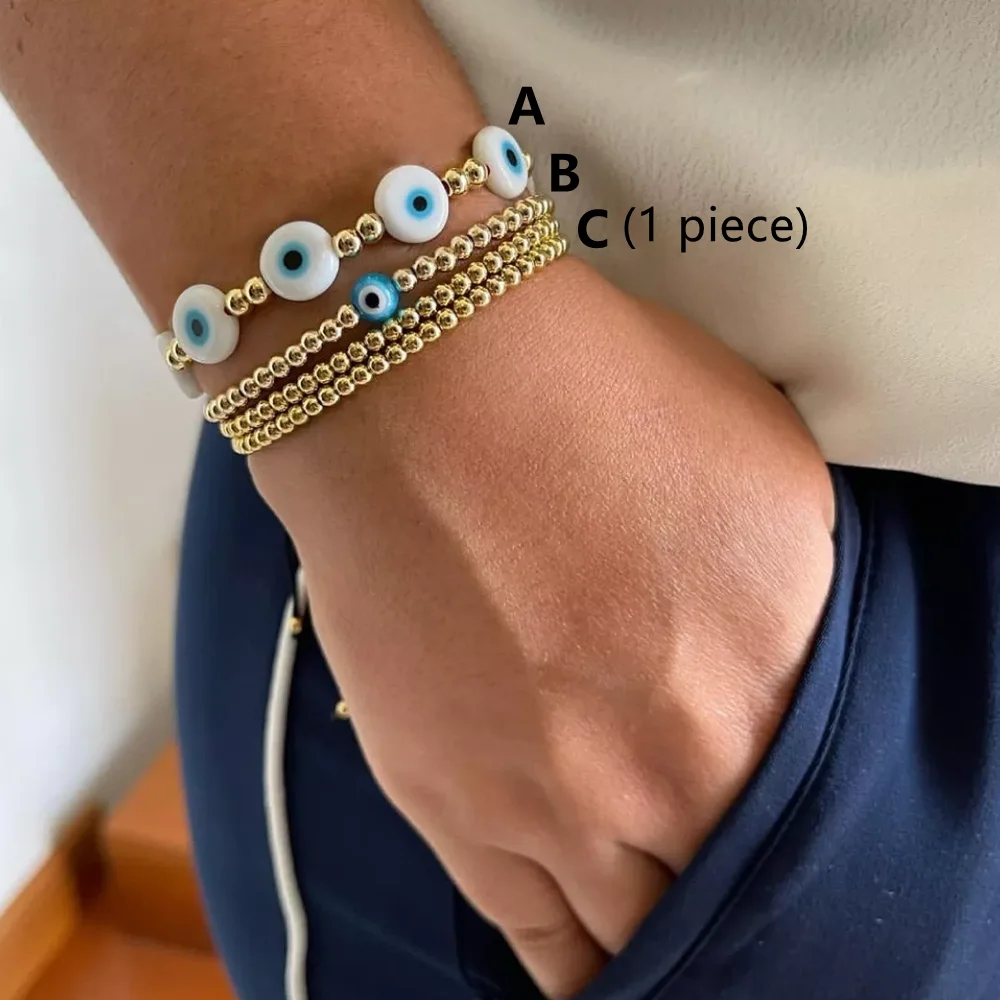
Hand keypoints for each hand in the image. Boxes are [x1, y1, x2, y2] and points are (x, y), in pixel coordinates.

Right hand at [253, 258, 835, 998]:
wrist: (417, 380)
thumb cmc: (591, 390)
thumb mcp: (766, 470)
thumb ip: (801, 596)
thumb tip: (791, 658)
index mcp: (775, 678)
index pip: (820, 827)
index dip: (800, 845)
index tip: (777, 838)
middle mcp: (674, 766)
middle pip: (726, 894)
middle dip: (727, 890)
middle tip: (714, 872)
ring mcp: (557, 802)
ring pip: (634, 939)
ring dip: (654, 938)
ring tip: (655, 919)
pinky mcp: (450, 806)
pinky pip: (534, 938)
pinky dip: (575, 963)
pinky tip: (591, 964)